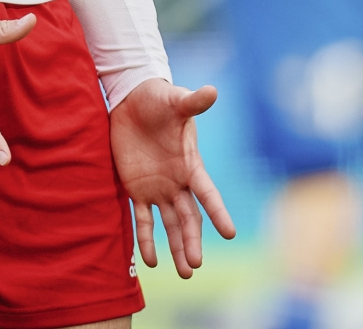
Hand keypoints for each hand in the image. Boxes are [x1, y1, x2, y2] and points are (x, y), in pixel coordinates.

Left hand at [110, 78, 236, 278]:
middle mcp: (177, 181)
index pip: (207, 192)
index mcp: (190, 163)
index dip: (218, 212)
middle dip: (192, 241)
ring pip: (170, 224)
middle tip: (195, 266)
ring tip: (184, 272)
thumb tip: (212, 91)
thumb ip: (192, 102)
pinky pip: (142, 220)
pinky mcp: (136, 189)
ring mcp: (158, 188)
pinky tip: (151, 261)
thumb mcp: (175, 100)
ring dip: (176, 247)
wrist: (133, 100)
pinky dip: (146, 240)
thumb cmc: (159, 98)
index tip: (229, 233)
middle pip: (189, 217)